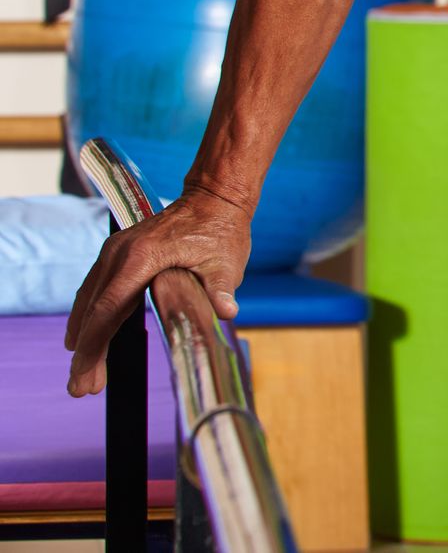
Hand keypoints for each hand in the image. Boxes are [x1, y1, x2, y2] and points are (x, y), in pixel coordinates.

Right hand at [65, 187, 250, 396]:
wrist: (213, 199)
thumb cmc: (220, 231)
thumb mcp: (226, 261)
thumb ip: (220, 287)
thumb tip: (227, 312)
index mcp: (141, 257)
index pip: (108, 308)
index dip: (94, 344)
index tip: (85, 373)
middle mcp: (119, 253)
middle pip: (93, 309)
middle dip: (86, 351)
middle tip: (81, 388)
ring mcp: (115, 251)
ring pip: (89, 300)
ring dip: (85, 337)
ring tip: (85, 374)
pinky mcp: (118, 254)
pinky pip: (96, 289)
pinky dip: (90, 316)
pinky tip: (86, 339)